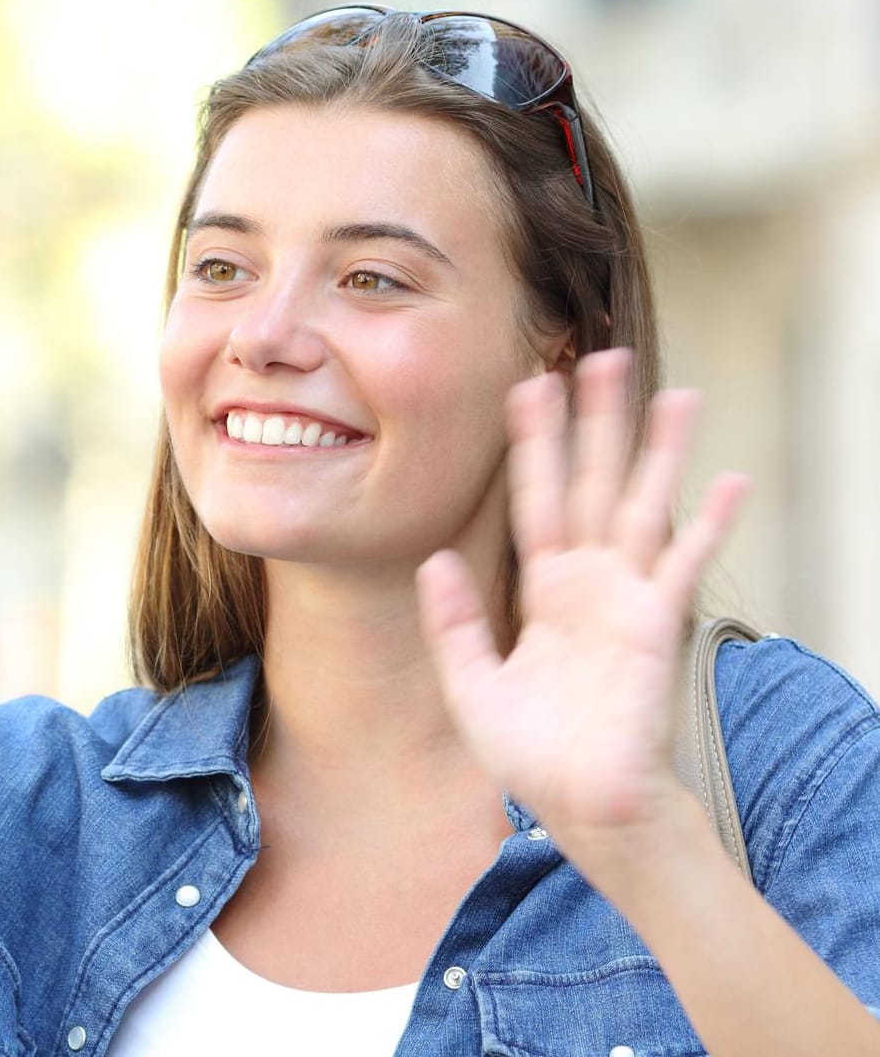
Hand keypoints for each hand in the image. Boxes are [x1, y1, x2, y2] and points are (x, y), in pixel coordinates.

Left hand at [414, 349, 749, 850]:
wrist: (579, 806)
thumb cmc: (531, 752)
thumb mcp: (471, 683)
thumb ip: (456, 621)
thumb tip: (437, 559)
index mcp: (543, 591)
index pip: (537, 500)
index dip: (534, 445)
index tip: (528, 386)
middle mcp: (587, 583)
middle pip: (593, 484)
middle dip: (595, 424)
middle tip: (599, 357)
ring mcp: (626, 599)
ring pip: (642, 506)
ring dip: (657, 451)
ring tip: (672, 392)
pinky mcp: (656, 626)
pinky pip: (683, 564)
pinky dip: (707, 523)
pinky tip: (727, 480)